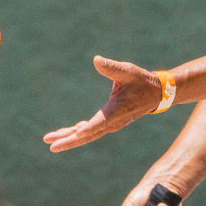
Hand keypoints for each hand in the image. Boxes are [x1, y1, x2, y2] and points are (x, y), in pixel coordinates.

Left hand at [44, 57, 164, 152]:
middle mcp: (112, 122)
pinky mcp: (108, 122)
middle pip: (88, 135)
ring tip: (50, 140)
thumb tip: (96, 60)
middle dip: (69, 141)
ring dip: (69, 138)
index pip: (100, 122)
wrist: (156, 94)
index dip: (88, 128)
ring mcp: (110, 124)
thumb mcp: (127, 71)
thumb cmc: (141, 81)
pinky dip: (77, 132)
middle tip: (51, 145)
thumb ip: (111, 67)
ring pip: (87, 135)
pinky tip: (65, 133)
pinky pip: (90, 130)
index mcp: (116, 111)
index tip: (76, 134)